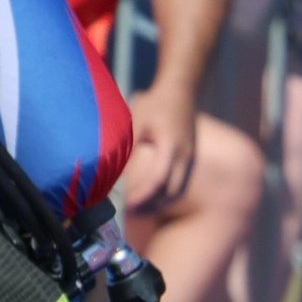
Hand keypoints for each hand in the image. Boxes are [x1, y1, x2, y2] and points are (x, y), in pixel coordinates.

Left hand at [117, 76, 197, 215]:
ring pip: (177, 190)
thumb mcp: (137, 121)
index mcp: (171, 147)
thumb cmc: (156, 103)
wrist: (181, 88)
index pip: (159, 180)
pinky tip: (150, 194)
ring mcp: (190, 157)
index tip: (127, 206)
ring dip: (159, 202)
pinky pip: (180, 182)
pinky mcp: (189, 156)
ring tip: (138, 208)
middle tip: (130, 213)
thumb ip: (127, 146)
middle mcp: (184, 155)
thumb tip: (111, 169)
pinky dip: (165, 193)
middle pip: (171, 192)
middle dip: (152, 205)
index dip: (143, 197)